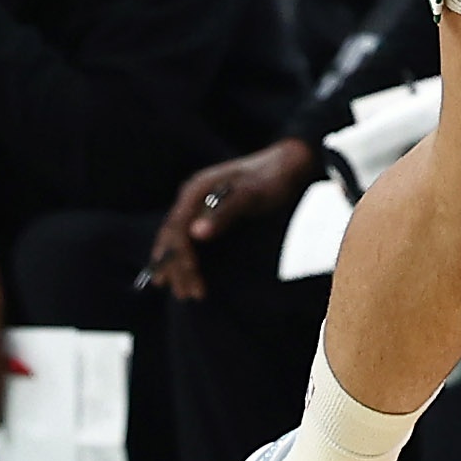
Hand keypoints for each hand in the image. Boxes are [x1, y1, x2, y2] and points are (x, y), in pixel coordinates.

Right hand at [145, 140, 318, 300]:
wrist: (286, 164)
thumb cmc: (270, 179)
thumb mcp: (250, 195)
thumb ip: (224, 213)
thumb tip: (196, 233)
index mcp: (196, 191)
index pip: (178, 230)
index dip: (181, 257)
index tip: (192, 280)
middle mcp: (191, 197)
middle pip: (173, 236)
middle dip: (177, 267)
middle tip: (188, 295)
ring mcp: (198, 205)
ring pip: (178, 239)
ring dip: (177, 266)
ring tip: (184, 292)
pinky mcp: (208, 212)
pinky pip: (188, 238)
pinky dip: (185, 257)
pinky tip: (187, 273)